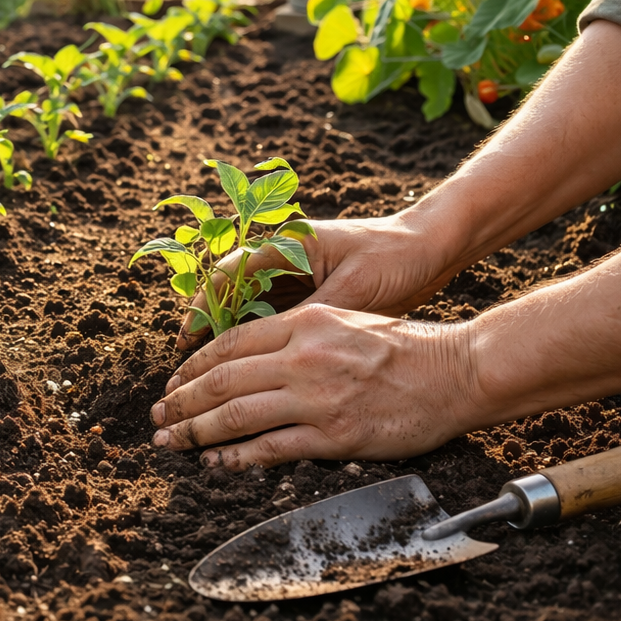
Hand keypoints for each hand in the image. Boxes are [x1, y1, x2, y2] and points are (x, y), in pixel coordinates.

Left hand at [152, 304, 478, 468]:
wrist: (457, 371)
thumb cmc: (405, 346)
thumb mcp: (343, 320)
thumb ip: (296, 334)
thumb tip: (249, 358)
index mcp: (305, 323)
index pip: (229, 343)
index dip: (193, 366)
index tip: (173, 383)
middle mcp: (304, 357)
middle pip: (222, 380)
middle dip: (181, 402)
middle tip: (157, 417)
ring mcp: (318, 397)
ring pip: (237, 415)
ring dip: (196, 431)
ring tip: (173, 442)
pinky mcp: (335, 435)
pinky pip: (272, 448)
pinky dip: (237, 457)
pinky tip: (217, 462)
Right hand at [176, 212, 456, 349]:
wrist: (432, 247)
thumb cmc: (395, 259)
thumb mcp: (354, 289)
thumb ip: (314, 317)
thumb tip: (279, 355)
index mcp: (288, 244)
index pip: (228, 273)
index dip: (203, 306)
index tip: (187, 339)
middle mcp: (284, 258)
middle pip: (230, 294)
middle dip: (207, 330)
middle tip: (187, 368)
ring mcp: (296, 277)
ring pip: (248, 310)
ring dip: (229, 340)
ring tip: (208, 377)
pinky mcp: (310, 295)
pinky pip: (272, 319)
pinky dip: (258, 344)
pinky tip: (248, 372)